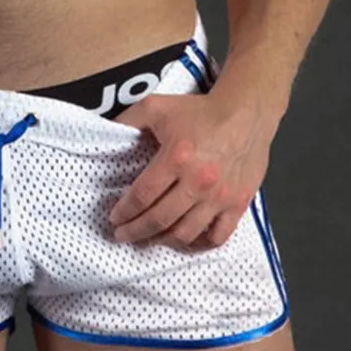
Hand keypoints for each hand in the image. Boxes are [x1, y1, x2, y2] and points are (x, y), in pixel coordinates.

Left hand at [108, 90, 276, 249]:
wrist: (246, 112)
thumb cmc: (201, 111)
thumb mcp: (156, 106)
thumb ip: (127, 120)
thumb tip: (104, 133)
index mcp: (176, 158)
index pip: (142, 196)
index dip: (124, 212)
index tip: (114, 218)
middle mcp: (199, 181)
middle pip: (159, 219)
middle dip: (135, 231)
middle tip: (122, 235)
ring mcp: (220, 196)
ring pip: (185, 233)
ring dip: (162, 240)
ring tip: (149, 238)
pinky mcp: (239, 203)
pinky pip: (218, 236)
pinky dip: (199, 243)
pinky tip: (185, 239)